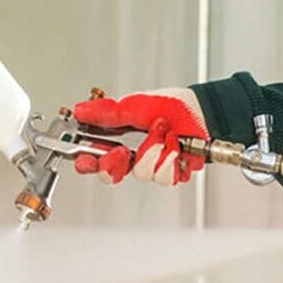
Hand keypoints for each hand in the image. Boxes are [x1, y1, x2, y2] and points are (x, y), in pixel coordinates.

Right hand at [72, 88, 209, 185]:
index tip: (85, 160)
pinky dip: (171, 158)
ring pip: (141, 173)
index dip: (86, 162)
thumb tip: (80, 111)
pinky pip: (163, 177)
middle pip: (110, 174)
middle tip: (122, 150)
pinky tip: (174, 144)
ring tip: (162, 131)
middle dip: (116, 163)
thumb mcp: (134, 105)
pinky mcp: (168, 174)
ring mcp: (149, 166)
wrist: (202, 112)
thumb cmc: (171, 106)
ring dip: (153, 150)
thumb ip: (106, 113)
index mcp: (116, 139)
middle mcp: (130, 155)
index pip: (92, 157)